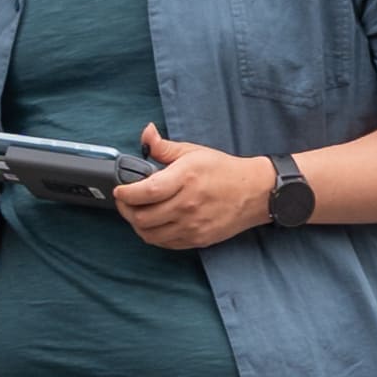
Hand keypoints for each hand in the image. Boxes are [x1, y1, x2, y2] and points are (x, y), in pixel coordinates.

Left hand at [115, 127, 274, 251]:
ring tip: (137, 213)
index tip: (120, 189)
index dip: (126, 193)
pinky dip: (153, 235)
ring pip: (150, 234)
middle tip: (124, 201)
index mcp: (185, 179)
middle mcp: (187, 205)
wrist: (255, 193)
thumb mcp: (193, 151)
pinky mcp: (198, 238)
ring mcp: (192, 225)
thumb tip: (145, 134)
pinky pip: (165, 243)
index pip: (145, 192)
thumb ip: (164, 146)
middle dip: (126, 209)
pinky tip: (153, 224)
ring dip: (137, 224)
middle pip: (142, 217)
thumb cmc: (224, 171)